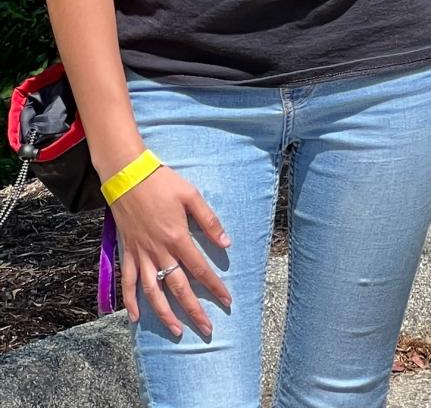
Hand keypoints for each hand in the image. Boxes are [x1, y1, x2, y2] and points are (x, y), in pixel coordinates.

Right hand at [114, 164, 232, 339]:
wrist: (128, 176)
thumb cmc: (162, 182)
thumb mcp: (191, 195)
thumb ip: (208, 221)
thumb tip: (226, 243)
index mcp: (177, 238)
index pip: (200, 269)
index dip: (215, 286)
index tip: (227, 301)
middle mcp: (159, 251)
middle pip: (179, 288)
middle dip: (194, 311)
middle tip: (207, 329)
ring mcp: (141, 254)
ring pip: (153, 292)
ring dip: (164, 314)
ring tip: (177, 330)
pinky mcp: (127, 253)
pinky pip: (128, 282)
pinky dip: (131, 301)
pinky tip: (136, 317)